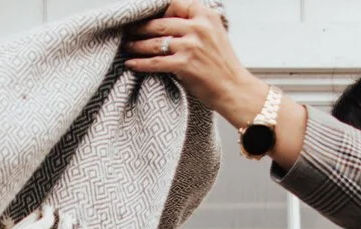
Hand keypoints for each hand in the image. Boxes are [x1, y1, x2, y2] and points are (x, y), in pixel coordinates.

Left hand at [123, 1, 266, 126]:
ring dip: (136, 45)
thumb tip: (168, 21)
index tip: (143, 16)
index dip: (156, 10)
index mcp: (206, 15)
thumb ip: (195, 25)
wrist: (234, 88)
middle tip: (128, 32)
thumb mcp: (213, 34)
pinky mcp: (185, 64)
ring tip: (126, 47)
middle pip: (160, 22)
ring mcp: (191, 45)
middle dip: (140, 27)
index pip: (174, 4)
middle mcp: (198, 27)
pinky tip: (130, 64)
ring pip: (155, 42)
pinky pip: (155, 62)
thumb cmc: (222, 65)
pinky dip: (140, 63)